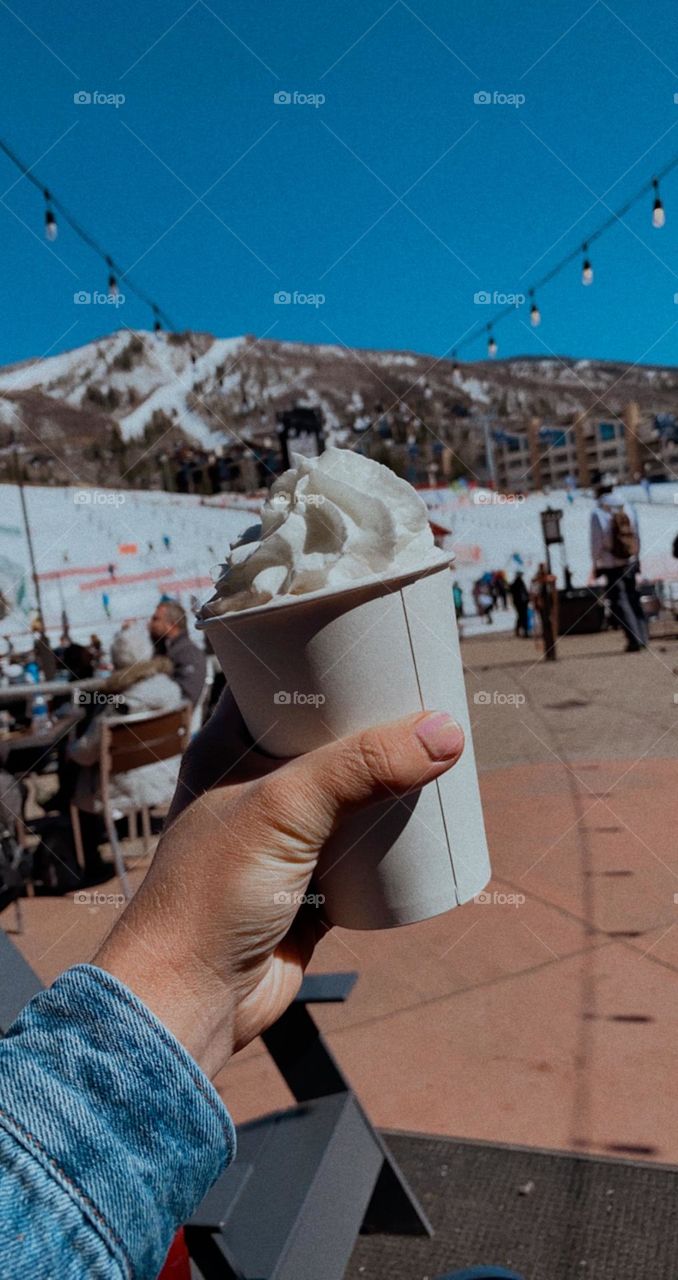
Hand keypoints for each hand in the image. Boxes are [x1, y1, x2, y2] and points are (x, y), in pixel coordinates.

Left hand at [95, 692, 464, 1077]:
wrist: (192, 1001)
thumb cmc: (211, 895)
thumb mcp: (286, 809)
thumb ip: (362, 766)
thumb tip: (446, 731)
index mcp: (228, 747)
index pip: (278, 680)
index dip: (325, 656)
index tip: (380, 639)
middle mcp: (256, 784)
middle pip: (328, 735)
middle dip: (378, 718)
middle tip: (431, 692)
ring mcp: (285, 835)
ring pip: (351, 792)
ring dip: (392, 776)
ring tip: (443, 746)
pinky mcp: (312, 883)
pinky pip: (364, 847)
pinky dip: (397, 833)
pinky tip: (434, 814)